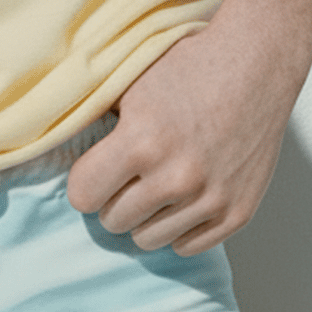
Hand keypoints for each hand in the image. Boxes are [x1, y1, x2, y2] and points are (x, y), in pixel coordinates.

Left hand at [65, 23, 296, 253]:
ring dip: (146, 215)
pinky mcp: (237, 213)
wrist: (255, 64)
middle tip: (129, 173)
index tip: (97, 169)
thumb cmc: (189, 67)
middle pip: (113, 222)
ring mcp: (210, 198)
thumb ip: (96, 120)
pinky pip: (187, 246)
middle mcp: (176, 176)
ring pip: (148, 240)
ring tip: (157, 182)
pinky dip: (179, 226)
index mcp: (142, 141)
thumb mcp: (131, 83)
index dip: (85, 182)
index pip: (83, 195)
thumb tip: (56, 145)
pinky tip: (183, 195)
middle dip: (114, 198)